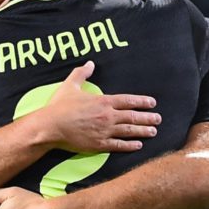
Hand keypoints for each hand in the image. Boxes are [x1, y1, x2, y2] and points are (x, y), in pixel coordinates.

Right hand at [35, 61, 161, 152]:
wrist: (50, 126)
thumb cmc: (59, 106)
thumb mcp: (71, 85)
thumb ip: (82, 74)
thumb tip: (90, 63)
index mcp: (103, 101)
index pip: (128, 100)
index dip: (142, 102)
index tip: (152, 103)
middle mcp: (107, 116)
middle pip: (132, 116)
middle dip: (147, 118)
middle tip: (158, 119)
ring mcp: (104, 131)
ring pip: (129, 131)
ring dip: (143, 131)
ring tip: (153, 131)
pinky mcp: (99, 144)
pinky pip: (118, 145)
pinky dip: (130, 146)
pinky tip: (138, 145)